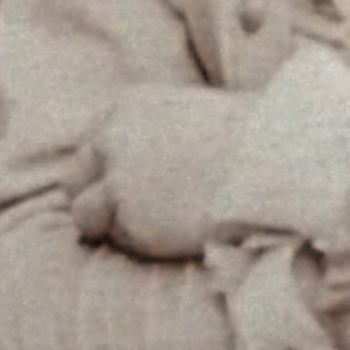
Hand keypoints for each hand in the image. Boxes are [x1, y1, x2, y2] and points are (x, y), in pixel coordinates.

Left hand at [66, 84, 240, 257]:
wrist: (274, 164)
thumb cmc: (255, 142)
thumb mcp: (197, 119)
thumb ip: (162, 137)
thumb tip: (154, 167)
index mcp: (132, 106)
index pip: (96, 141)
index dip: (109, 168)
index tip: (133, 185)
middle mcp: (114, 136)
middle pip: (75, 174)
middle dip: (95, 196)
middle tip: (130, 214)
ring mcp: (117, 176)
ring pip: (84, 214)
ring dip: (110, 225)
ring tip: (155, 229)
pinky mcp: (127, 215)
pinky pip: (118, 239)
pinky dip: (138, 243)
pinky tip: (174, 234)